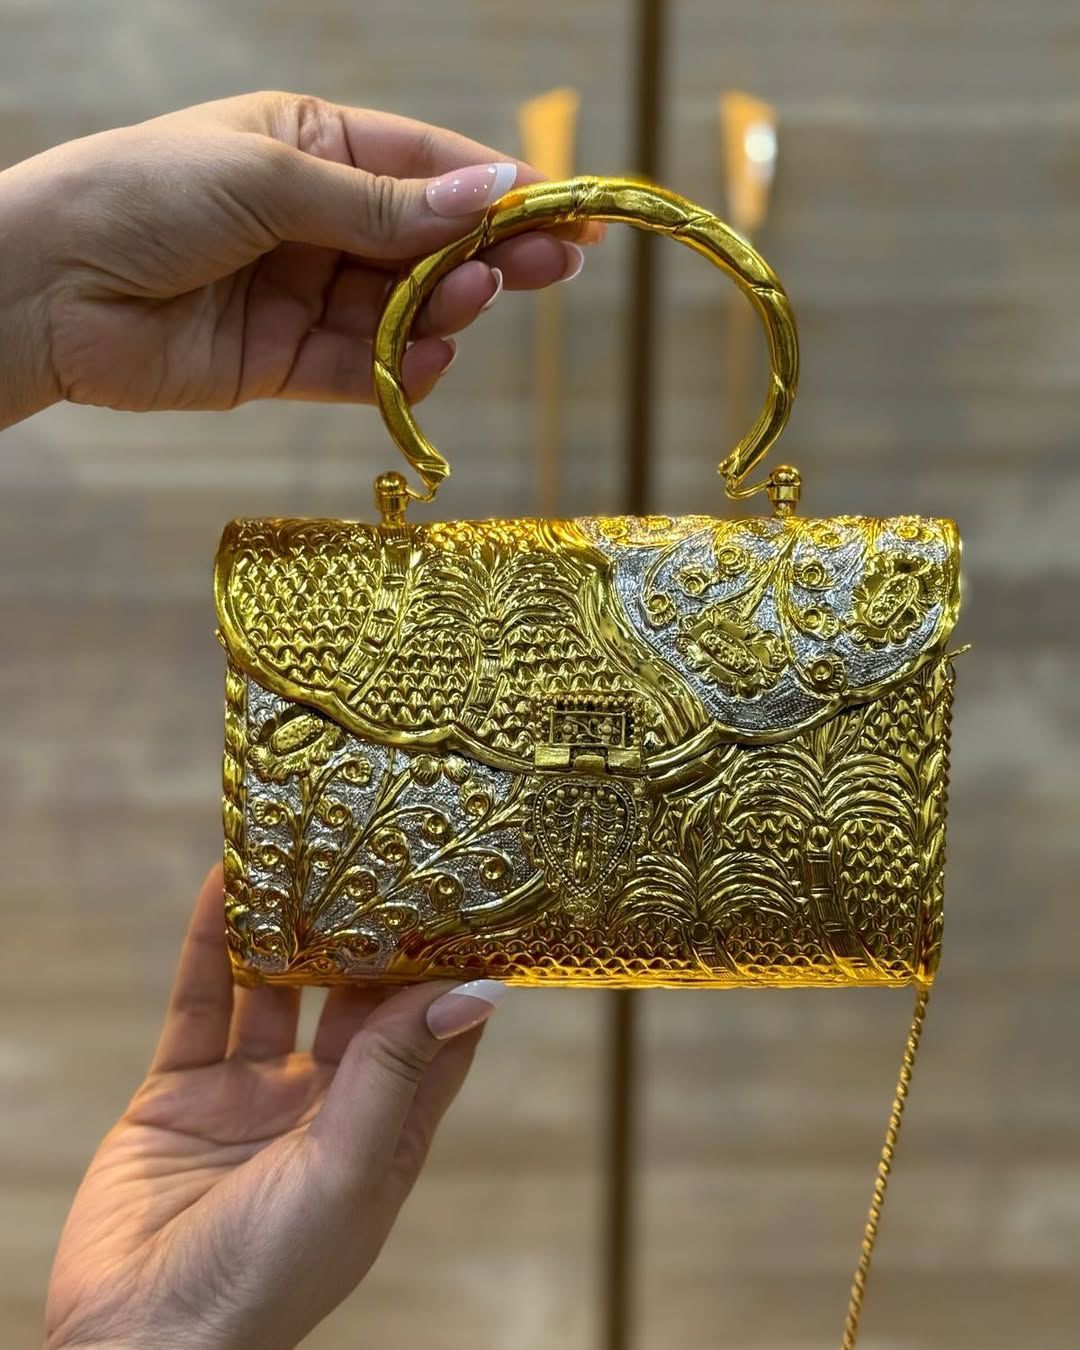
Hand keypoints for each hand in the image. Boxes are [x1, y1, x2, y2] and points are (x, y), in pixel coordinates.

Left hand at [0, 91, 596, 425]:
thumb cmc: (144, 195)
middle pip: (427, 242)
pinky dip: (401, 370)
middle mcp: (316, 221)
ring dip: (446, 309)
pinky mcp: (284, 361)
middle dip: (491, 252)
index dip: (499, 189)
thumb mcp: (271, 179)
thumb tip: (486, 194)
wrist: (46, 289)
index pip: (426, 166)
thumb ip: (381, 206)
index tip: (567, 211)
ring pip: (402, 309)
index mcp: (312, 147)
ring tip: (476, 301)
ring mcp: (303, 294)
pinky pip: (361, 367)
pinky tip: (432, 362)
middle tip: (557, 266)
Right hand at [45, 866, 503, 1349]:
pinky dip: (216, 942)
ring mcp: (253, 1095)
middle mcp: (326, 1106)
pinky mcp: (184, 1091)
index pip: (433, 1033)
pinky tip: (229, 883)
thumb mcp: (345, 1170)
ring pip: (279, 989)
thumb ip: (395, 1073)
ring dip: (291, 926)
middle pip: (356, 998)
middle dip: (369, 932)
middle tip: (384, 852)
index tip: (470, 896)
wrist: (138, 1344)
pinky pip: (205, 1001)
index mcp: (385, 1133)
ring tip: (309, 850)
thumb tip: (472, 990)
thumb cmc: (265, 1282)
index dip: (451, 967)